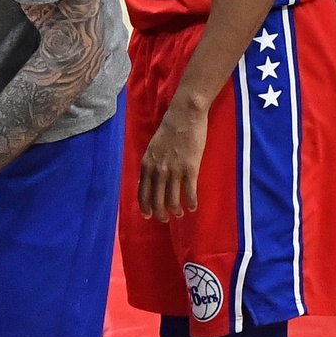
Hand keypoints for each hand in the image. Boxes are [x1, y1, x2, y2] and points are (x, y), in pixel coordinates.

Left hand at [138, 100, 208, 221]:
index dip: (145, 207)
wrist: (184, 117)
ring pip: (172, 199)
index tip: (148, 216)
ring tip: (179, 214)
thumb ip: (150, 165)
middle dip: (160, 213)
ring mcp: (174, 171)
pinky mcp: (190, 169)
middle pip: (156, 200)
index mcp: (146, 165)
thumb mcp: (152, 149)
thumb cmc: (169, 130)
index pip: (142, 193)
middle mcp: (158, 171)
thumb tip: (149, 180)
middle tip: (164, 219)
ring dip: (175, 210)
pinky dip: (191, 202)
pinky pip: (190, 192)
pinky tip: (193, 207)